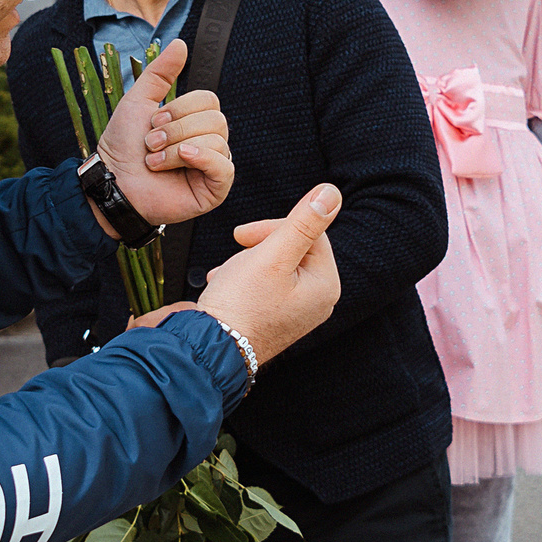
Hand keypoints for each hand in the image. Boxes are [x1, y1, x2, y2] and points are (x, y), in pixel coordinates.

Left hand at [96, 40, 231, 225]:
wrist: (113, 182)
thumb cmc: (123, 147)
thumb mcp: (139, 101)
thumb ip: (160, 73)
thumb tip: (180, 43)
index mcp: (194, 122)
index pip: (209, 100)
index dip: (180, 108)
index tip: (154, 122)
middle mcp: (207, 142)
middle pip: (215, 118)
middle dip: (176, 129)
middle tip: (151, 144)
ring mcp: (213, 167)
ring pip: (217, 140)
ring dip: (178, 148)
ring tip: (155, 161)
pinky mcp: (215, 189)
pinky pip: (224, 166)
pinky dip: (202, 159)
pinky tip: (182, 162)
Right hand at [191, 184, 343, 365]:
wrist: (210, 348)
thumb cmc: (239, 305)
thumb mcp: (273, 255)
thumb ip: (303, 222)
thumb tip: (332, 193)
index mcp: (326, 286)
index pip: (311, 233)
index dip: (274, 227)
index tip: (242, 235)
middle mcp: (319, 302)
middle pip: (296, 249)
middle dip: (262, 246)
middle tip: (238, 254)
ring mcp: (299, 313)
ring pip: (277, 265)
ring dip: (250, 261)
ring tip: (232, 274)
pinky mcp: (278, 319)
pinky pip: (267, 285)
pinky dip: (245, 279)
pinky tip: (227, 284)